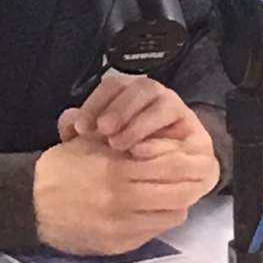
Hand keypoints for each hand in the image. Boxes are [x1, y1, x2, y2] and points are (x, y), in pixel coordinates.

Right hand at [32, 134, 216, 254]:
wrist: (30, 204)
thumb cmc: (62, 168)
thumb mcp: (93, 143)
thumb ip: (127, 140)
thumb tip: (164, 141)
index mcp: (118, 169)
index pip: (173, 165)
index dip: (190, 159)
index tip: (195, 153)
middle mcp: (124, 200)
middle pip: (180, 192)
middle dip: (193, 180)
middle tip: (196, 171)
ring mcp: (122, 227)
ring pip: (173, 213)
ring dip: (177, 199)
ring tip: (172, 188)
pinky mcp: (119, 245)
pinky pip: (155, 231)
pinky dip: (160, 217)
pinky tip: (153, 205)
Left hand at [58, 71, 216, 159]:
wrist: (174, 176)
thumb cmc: (131, 156)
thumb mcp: (102, 145)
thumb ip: (84, 132)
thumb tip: (67, 122)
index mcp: (131, 93)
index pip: (113, 86)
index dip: (96, 103)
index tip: (80, 128)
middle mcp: (156, 96)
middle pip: (141, 88)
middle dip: (120, 108)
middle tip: (103, 130)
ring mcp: (178, 111)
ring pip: (163, 103)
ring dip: (140, 122)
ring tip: (119, 144)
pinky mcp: (195, 131)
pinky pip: (182, 129)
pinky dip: (162, 139)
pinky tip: (142, 152)